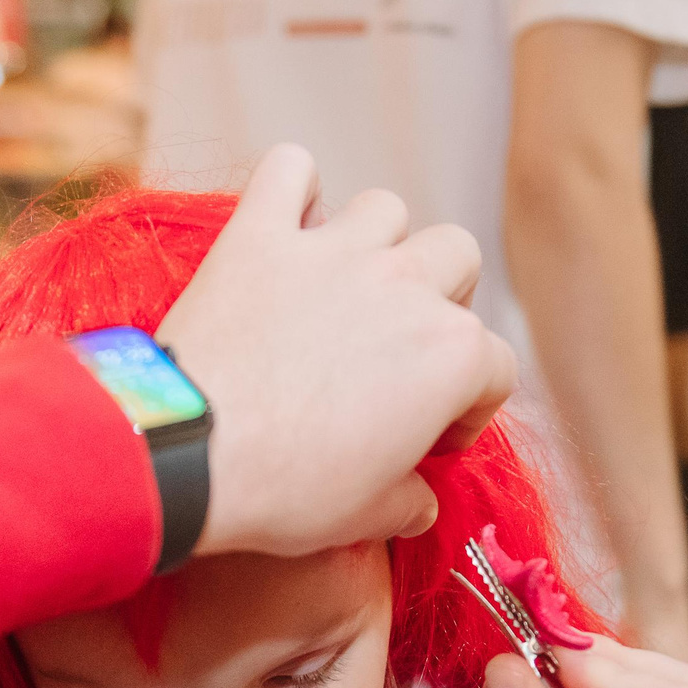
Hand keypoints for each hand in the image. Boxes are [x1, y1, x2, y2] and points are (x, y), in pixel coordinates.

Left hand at [157, 144, 518, 557]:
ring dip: (378, 239)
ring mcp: (331, 252)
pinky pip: (288, 169)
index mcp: (450, 357)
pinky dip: (291, 184)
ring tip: (350, 283)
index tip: (432, 438)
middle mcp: (404, 287)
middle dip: (442, 297)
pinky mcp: (259, 237)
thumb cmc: (284, 491)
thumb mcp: (365, 518)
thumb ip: (407, 501)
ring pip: (385, 208)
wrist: (191, 456)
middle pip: (457, 258)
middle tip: (400, 345)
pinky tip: (286, 218)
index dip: (470, 407)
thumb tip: (417, 502)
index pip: (495, 368)